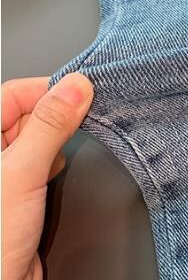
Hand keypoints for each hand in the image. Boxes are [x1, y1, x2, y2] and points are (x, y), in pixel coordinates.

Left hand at [1, 73, 92, 279]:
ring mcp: (6, 174)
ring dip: (60, 138)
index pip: (14, 95)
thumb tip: (75, 87)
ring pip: (38, 138)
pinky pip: (44, 162)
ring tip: (77, 141)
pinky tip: (62, 168)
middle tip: (87, 116)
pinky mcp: (22, 192)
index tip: (83, 93)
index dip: (49, 91)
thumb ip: (50, 126)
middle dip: (58, 114)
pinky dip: (58, 160)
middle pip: (27, 113)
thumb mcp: (22, 172)